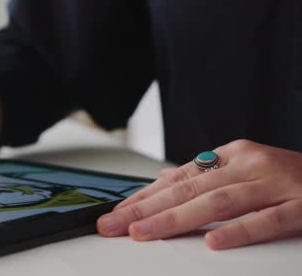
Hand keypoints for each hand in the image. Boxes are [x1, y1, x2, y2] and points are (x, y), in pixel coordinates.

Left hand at [97, 140, 301, 248]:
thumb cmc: (290, 177)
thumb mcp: (245, 169)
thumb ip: (206, 176)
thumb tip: (163, 177)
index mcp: (232, 155)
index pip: (179, 177)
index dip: (144, 195)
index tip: (116, 212)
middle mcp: (249, 164)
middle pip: (189, 188)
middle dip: (146, 208)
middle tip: (114, 224)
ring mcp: (275, 183)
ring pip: (217, 202)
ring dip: (176, 219)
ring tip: (144, 233)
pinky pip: (267, 220)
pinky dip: (238, 231)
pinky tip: (212, 243)